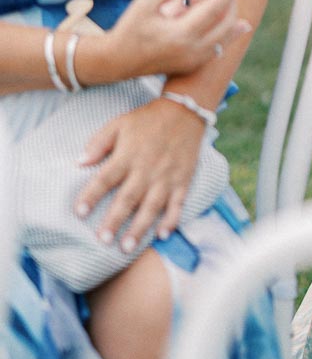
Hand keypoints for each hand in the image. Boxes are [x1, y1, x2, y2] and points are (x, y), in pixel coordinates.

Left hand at [75, 97, 206, 253]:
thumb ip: (99, 143)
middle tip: (103, 240)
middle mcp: (146, 168)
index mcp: (128, 155)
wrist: (185, 111)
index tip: (79, 212)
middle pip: (128, 197)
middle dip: (115, 220)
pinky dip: (171, 219)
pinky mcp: (183, 180)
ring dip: (140, 227)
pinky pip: (178, 203)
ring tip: (127, 247)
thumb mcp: (119, 123)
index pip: (106, 178)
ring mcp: (166, 176)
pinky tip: (162, 234)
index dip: (92, 195)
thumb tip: (79, 162)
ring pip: (152, 206)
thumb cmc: (147, 120)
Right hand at [105, 0, 248, 79]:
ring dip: (232, 19)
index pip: (214, 9)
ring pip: (225, 39)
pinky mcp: (192, 65)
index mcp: (180, 34)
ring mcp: (193, 61)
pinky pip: (217, 48)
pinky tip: (237, 25)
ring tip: (233, 1)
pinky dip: (227, 34)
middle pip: (226, 24)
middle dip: (232, 3)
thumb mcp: (144, 2)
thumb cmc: (129, 29)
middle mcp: (192, 50)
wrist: (116, 62)